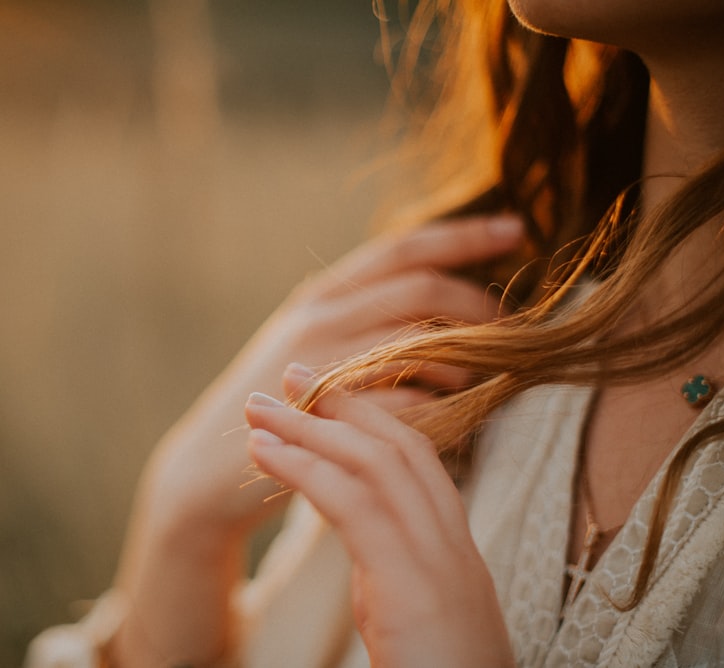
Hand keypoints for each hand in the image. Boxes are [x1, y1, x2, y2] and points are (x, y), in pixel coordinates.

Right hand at [143, 214, 524, 538]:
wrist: (207, 467)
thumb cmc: (274, 405)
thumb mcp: (308, 345)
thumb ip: (360, 320)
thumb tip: (438, 306)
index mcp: (322, 294)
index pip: (402, 247)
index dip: (462, 235)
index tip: (515, 228)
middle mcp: (320, 316)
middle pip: (420, 289)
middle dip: (476, 302)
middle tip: (511, 326)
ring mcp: (320, 362)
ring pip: (416, 342)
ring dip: (462, 360)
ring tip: (478, 379)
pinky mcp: (323, 413)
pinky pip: (403, 402)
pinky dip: (437, 406)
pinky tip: (450, 415)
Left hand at [245, 364, 513, 667]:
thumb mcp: (416, 618)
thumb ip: (397, 578)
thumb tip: (367, 558)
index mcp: (457, 553)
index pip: (418, 463)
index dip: (371, 418)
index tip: (325, 393)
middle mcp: (455, 547)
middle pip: (400, 448)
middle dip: (343, 404)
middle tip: (290, 376)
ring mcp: (442, 563)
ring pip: (377, 465)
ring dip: (312, 429)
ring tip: (259, 410)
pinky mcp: (416, 587)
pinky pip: (356, 507)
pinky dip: (306, 469)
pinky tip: (265, 453)